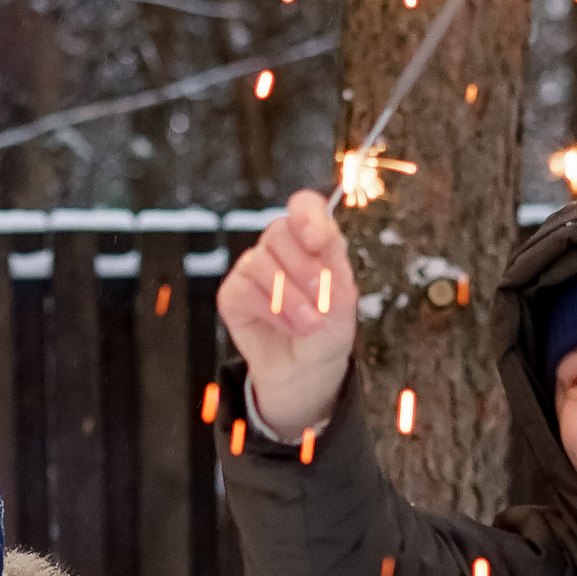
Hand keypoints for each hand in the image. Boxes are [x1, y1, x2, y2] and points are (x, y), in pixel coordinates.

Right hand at [217, 188, 358, 442]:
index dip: (306, 217)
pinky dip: (271, 311)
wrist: (308, 370)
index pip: (303, 206)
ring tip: (309, 324)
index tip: (317, 242)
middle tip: (321, 298)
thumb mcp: (343, 297)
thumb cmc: (328, 329)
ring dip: (290, 298)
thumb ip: (333, 265)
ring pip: (261, 262)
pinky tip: (286, 326)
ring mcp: (253, 268)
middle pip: (278, 231)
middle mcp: (279, 247)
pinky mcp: (233, 294)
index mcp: (310, 238)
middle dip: (303, 268)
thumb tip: (317, 244)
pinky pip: (245, 290)